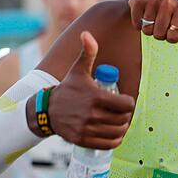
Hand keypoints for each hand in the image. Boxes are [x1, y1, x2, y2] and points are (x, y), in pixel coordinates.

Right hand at [46, 32, 136, 148]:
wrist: (47, 110)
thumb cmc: (68, 89)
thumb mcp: (78, 70)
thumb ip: (87, 52)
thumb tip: (87, 33)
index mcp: (95, 96)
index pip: (126, 104)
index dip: (130, 103)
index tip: (126, 101)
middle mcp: (91, 114)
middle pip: (123, 119)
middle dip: (127, 115)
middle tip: (123, 112)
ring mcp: (86, 129)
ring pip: (117, 132)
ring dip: (122, 128)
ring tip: (120, 122)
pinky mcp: (83, 140)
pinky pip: (108, 144)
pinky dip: (115, 141)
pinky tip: (114, 134)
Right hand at [128, 0, 177, 44]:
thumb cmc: (170, 10)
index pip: (174, 37)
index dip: (170, 37)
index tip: (171, 29)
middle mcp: (168, 3)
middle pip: (159, 35)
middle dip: (158, 33)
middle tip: (160, 23)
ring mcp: (152, 1)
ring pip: (147, 30)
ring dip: (148, 28)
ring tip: (152, 17)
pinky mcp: (137, 1)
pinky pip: (136, 24)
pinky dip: (138, 23)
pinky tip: (143, 13)